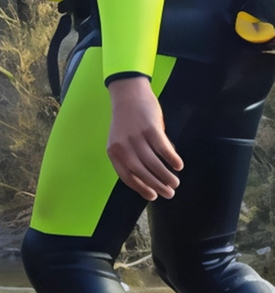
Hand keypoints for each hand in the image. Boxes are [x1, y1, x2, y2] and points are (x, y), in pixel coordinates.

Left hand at [107, 76, 180, 199]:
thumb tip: (151, 175)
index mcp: (113, 152)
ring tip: (175, 183)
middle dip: (156, 185)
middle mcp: (123, 147)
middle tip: (169, 193)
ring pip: (153, 162)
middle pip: (140, 171)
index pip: (126, 176)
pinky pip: (163, 148)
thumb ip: (132, 156)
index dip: (140, 188)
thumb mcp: (122, 140)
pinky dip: (171, 158)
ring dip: (165, 175)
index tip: (152, 196)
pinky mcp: (150, 129)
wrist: (128, 95)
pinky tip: (179, 165)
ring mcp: (136, 137)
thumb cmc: (127, 121)